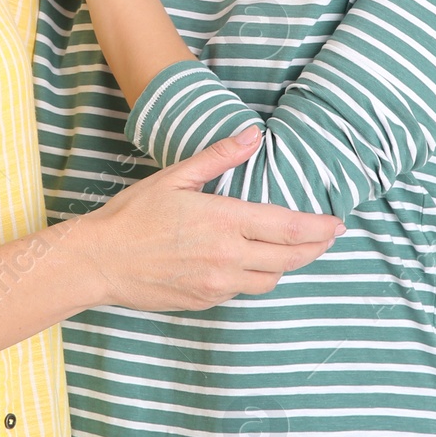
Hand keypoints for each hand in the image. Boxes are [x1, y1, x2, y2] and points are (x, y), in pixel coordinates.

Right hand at [64, 125, 346, 310]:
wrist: (99, 261)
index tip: (336, 223)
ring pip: (271, 279)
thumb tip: (253, 135)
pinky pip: (244, 291)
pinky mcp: (206, 301)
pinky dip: (256, 276)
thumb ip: (219, 157)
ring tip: (294, 249)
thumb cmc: (132, 215)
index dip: (319, 228)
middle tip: (328, 236)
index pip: (289, 228)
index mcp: (223, 221)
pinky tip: (253, 262)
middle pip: (290, 258)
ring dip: (287, 264)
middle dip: (315, 247)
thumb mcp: (174, 176)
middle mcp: (227, 256)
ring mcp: (218, 284)